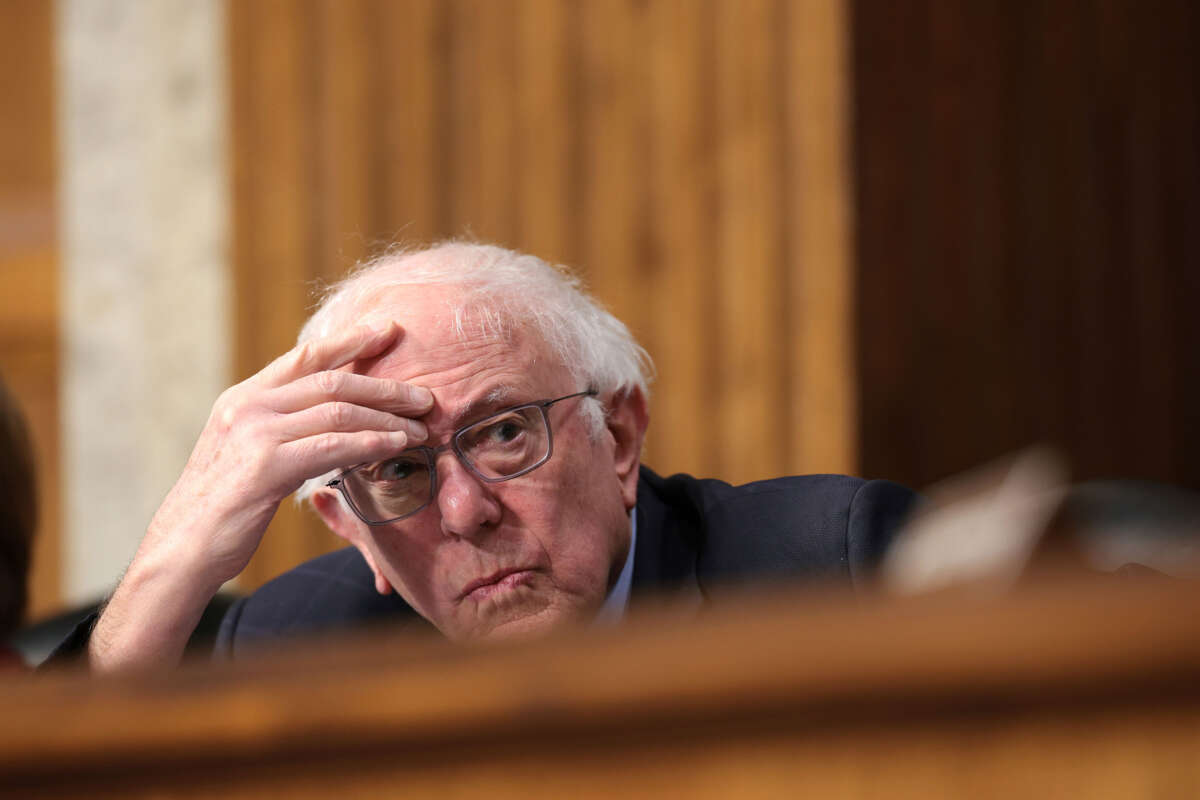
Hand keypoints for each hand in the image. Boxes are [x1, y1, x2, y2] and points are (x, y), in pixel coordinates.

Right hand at [90, 321, 431, 671]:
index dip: (351, 341)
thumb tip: (329, 416)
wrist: (181, 549)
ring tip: (420, 427)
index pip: (305, 356)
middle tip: (424, 396)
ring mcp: (255, 433)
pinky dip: (372, 443)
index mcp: (243, 397)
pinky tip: (396, 446)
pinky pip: (333, 445)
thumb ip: (281, 428)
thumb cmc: (222, 508)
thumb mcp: (246, 454)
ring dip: (388, 418)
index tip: (388, 330)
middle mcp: (248, 406)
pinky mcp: (266, 465)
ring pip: (339, 411)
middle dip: (385, 386)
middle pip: (332, 381)